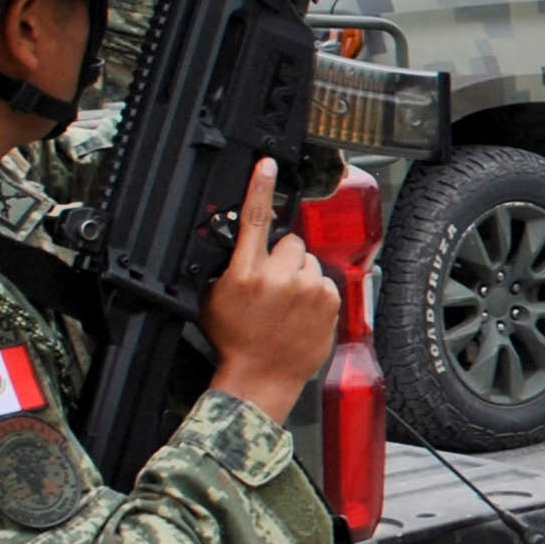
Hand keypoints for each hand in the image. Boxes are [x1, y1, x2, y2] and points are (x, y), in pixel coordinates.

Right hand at [198, 159, 338, 422]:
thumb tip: (240, 241)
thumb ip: (230, 266)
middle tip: (271, 283)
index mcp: (245, 273)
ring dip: (299, 274)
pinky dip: (314, 291)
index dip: (260, 188)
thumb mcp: (215, 299)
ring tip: (286, 302)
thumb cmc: (235, 342)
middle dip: (282, 256)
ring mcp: (307, 289)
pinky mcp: (328, 301)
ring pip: (307, 261)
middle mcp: (278, 277)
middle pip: (290, 241)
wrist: (261, 378)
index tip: (266, 165)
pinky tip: (300, 310)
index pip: (255, 220)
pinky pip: (323, 280)